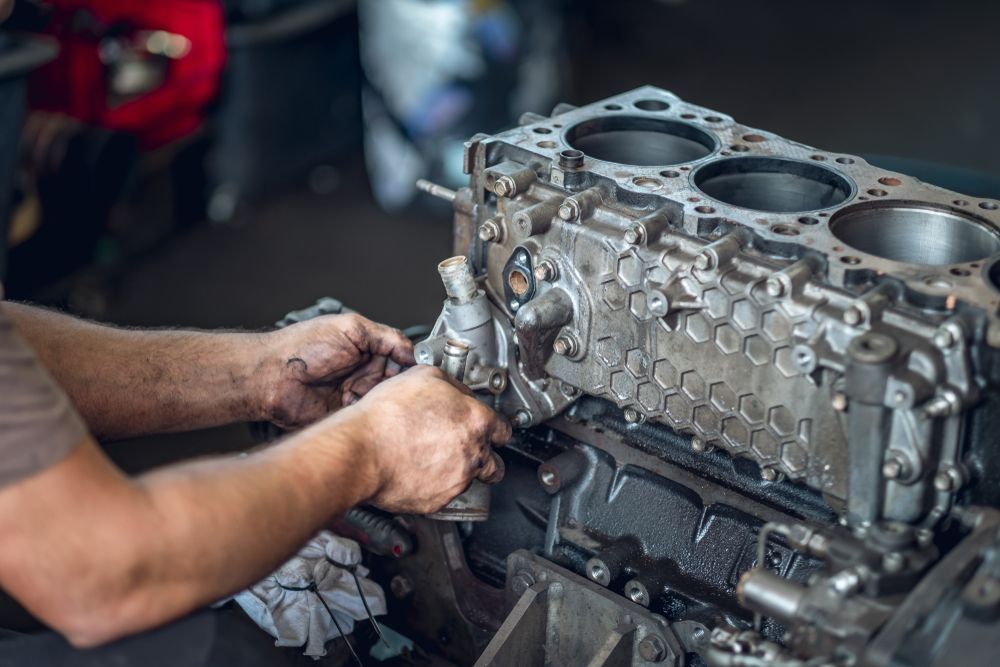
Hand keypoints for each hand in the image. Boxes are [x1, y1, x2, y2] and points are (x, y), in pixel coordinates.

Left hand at [259, 314, 414, 429]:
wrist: (272, 377)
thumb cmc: (302, 347)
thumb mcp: (351, 328)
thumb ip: (386, 336)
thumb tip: (413, 350)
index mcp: (366, 349)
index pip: (401, 358)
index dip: (410, 364)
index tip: (419, 370)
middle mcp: (363, 372)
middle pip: (397, 382)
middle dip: (400, 385)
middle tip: (400, 385)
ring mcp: (355, 394)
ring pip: (385, 401)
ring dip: (386, 400)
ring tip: (381, 396)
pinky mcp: (346, 415)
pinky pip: (368, 418)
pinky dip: (373, 415)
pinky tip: (371, 410)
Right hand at [342, 365, 510, 513]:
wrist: (362, 449)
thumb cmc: (388, 413)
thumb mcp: (425, 376)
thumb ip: (453, 386)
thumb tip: (460, 392)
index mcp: (476, 421)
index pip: (504, 430)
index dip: (494, 429)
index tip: (488, 430)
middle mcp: (473, 454)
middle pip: (495, 463)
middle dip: (484, 457)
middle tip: (465, 449)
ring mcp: (457, 480)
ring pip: (470, 480)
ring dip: (458, 472)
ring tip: (434, 460)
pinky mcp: (438, 501)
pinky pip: (445, 495)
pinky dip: (435, 486)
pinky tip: (418, 472)